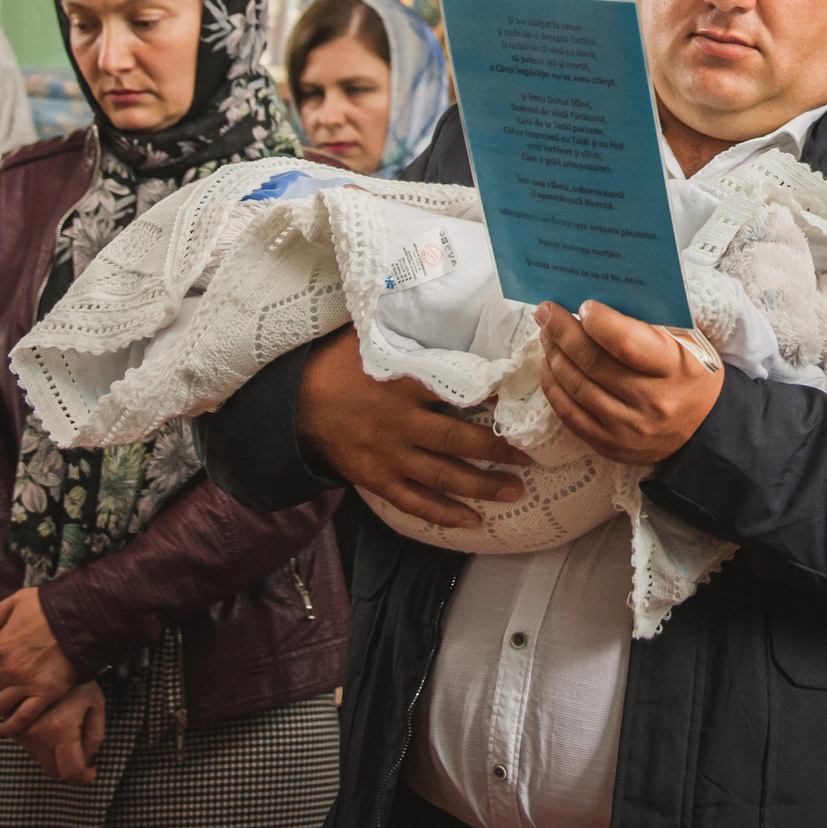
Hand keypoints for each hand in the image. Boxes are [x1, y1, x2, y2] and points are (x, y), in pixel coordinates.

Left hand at [0, 587, 78, 735]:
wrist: (81, 619)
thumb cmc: (51, 607)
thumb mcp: (17, 600)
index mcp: (1, 646)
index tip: (4, 658)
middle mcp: (10, 668)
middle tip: (10, 677)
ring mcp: (27, 684)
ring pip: (1, 703)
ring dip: (0, 704)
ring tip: (5, 704)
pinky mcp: (45, 695)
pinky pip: (23, 717)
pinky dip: (12, 726)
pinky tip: (6, 731)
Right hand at [15, 681, 104, 785]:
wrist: (53, 657)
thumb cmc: (79, 682)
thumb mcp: (96, 707)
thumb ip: (94, 738)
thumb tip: (86, 761)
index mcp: (61, 730)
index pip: (70, 772)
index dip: (83, 777)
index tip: (90, 773)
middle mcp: (37, 734)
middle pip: (51, 770)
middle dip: (67, 766)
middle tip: (78, 750)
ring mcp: (21, 730)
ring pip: (38, 759)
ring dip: (52, 753)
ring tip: (63, 728)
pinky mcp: (11, 724)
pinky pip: (27, 745)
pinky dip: (39, 743)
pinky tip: (49, 723)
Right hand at [296, 326, 528, 530]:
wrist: (295, 402)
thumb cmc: (338, 364)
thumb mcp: (372, 337)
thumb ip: (410, 330)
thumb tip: (448, 306)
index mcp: (402, 384)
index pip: (455, 390)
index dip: (491, 397)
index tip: (521, 400)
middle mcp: (397, 423)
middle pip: (456, 441)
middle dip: (497, 451)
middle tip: (531, 458)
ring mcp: (386, 455)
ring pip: (441, 476)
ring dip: (481, 486)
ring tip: (516, 491)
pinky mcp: (375, 478)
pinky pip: (413, 501)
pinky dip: (443, 513)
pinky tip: (471, 521)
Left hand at [535, 301, 724, 465]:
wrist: (704, 429)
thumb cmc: (690, 373)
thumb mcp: (687, 342)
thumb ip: (650, 322)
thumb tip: (599, 301)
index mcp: (675, 368)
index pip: (626, 343)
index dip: (598, 322)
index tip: (584, 305)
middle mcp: (652, 401)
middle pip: (593, 363)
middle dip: (562, 332)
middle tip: (547, 312)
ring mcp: (628, 428)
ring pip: (576, 387)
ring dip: (554, 356)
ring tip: (547, 335)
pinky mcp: (610, 445)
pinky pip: (570, 415)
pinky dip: (553, 387)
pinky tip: (550, 365)